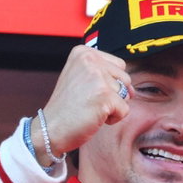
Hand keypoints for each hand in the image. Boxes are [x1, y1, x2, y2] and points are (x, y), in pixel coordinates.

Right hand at [37, 46, 132, 163]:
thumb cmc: (67, 108)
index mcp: (83, 52)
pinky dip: (113, 119)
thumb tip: (132, 89)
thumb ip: (103, 73)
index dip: (109, 84)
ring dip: (112, 107)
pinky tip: (93, 118)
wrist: (50, 129)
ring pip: (126, 94)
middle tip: (88, 102)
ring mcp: (97, 77)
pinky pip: (125, 110)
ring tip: (90, 109)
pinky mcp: (104, 96)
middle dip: (113, 95)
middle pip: (125, 78)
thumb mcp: (80, 78)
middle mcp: (90, 60)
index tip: (87, 92)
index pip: (119, 65)